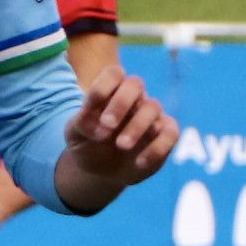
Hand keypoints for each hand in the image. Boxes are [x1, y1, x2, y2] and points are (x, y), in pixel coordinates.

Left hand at [47, 69, 178, 212]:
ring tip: (121, 146)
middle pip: (135, 84)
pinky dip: (157, 148)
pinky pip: (170, 133)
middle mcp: (133, 98)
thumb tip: (98, 125)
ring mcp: (151, 115)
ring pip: (153, 107)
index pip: (113, 74)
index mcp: (110, 91)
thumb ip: (81, 124)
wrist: (101, 172)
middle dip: (121, 102)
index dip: (102, 87)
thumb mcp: (75, 135)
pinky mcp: (165, 135)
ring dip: (137, 126)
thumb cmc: (88, 145)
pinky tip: (139, 163)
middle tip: (107, 125)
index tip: (88, 110)